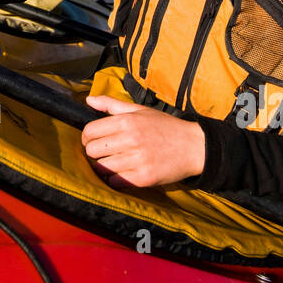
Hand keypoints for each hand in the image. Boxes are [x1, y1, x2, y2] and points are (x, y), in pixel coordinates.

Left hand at [81, 95, 206, 188]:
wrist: (194, 146)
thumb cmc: (165, 127)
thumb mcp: (140, 110)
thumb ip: (111, 104)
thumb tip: (89, 100)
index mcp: (127, 121)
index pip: (89, 131)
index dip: (87, 137)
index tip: (94, 141)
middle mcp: (130, 139)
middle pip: (92, 150)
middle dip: (95, 152)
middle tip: (105, 152)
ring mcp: (137, 160)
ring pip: (102, 167)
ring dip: (105, 166)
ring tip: (115, 162)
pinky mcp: (144, 178)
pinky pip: (115, 182)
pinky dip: (115, 179)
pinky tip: (124, 173)